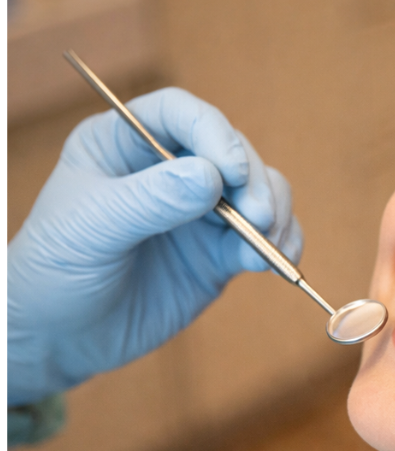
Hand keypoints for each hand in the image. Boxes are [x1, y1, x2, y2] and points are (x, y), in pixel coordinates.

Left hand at [7, 88, 301, 405]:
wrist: (62, 336)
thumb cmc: (56, 271)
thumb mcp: (91, 229)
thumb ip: (149, 200)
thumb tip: (212, 178)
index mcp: (126, 144)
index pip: (180, 114)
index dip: (214, 133)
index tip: (231, 172)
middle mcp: (170, 169)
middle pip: (233, 151)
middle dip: (254, 181)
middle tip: (258, 218)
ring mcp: (201, 212)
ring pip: (259, 190)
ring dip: (275, 212)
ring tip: (268, 243)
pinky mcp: (221, 253)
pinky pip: (266, 237)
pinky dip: (282, 244)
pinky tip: (276, 262)